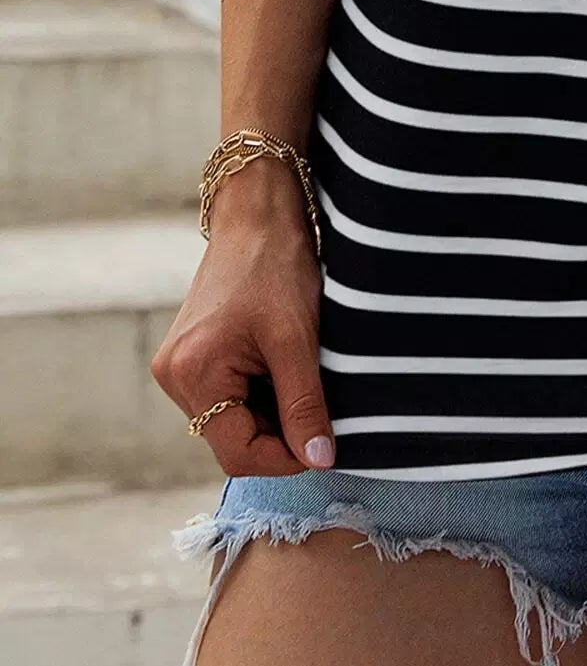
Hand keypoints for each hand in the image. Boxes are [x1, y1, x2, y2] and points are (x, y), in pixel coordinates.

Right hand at [150, 159, 333, 475]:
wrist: (257, 213)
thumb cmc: (276, 265)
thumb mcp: (297, 339)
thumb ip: (304, 404)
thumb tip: (319, 461)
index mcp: (193, 374)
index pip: (238, 453)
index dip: (285, 458)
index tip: (324, 445)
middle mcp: (174, 376)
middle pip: (232, 439)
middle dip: (279, 432)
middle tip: (319, 404)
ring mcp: (179, 366)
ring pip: (232, 420)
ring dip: (271, 411)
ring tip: (300, 373)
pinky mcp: (191, 354)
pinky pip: (228, 396)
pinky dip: (260, 392)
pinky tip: (281, 364)